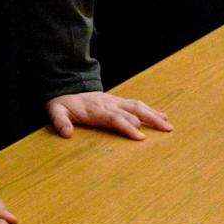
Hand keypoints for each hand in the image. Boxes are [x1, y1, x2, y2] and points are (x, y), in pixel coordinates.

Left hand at [46, 91, 171, 140]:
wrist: (66, 87)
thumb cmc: (62, 104)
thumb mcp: (55, 111)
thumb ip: (60, 121)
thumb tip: (66, 133)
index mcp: (96, 109)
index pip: (115, 118)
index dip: (128, 127)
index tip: (141, 137)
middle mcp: (109, 104)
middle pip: (132, 111)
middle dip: (149, 120)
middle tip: (166, 130)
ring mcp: (114, 101)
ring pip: (137, 106)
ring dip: (153, 115)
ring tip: (168, 124)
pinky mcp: (118, 101)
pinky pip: (136, 104)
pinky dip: (150, 110)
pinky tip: (161, 115)